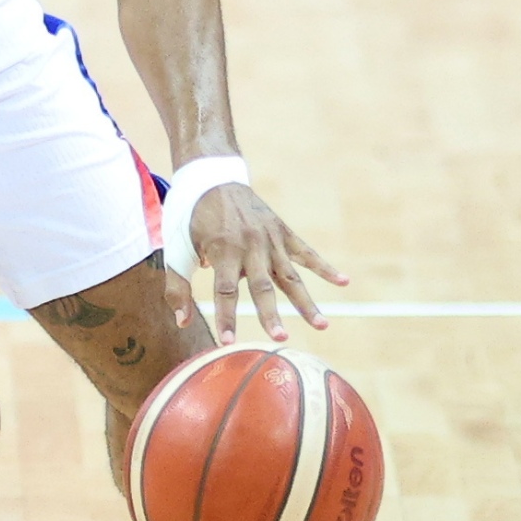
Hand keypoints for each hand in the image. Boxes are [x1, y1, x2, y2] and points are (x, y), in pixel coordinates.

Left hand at [173, 185, 347, 344]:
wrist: (211, 178)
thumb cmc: (190, 219)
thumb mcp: (177, 249)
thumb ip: (178, 287)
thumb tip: (181, 323)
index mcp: (222, 250)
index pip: (224, 291)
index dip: (225, 317)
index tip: (227, 342)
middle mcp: (250, 246)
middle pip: (262, 286)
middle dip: (270, 314)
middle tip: (280, 338)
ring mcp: (270, 239)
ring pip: (291, 275)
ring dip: (306, 301)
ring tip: (321, 325)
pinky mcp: (283, 232)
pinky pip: (307, 252)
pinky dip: (325, 267)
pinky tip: (344, 281)